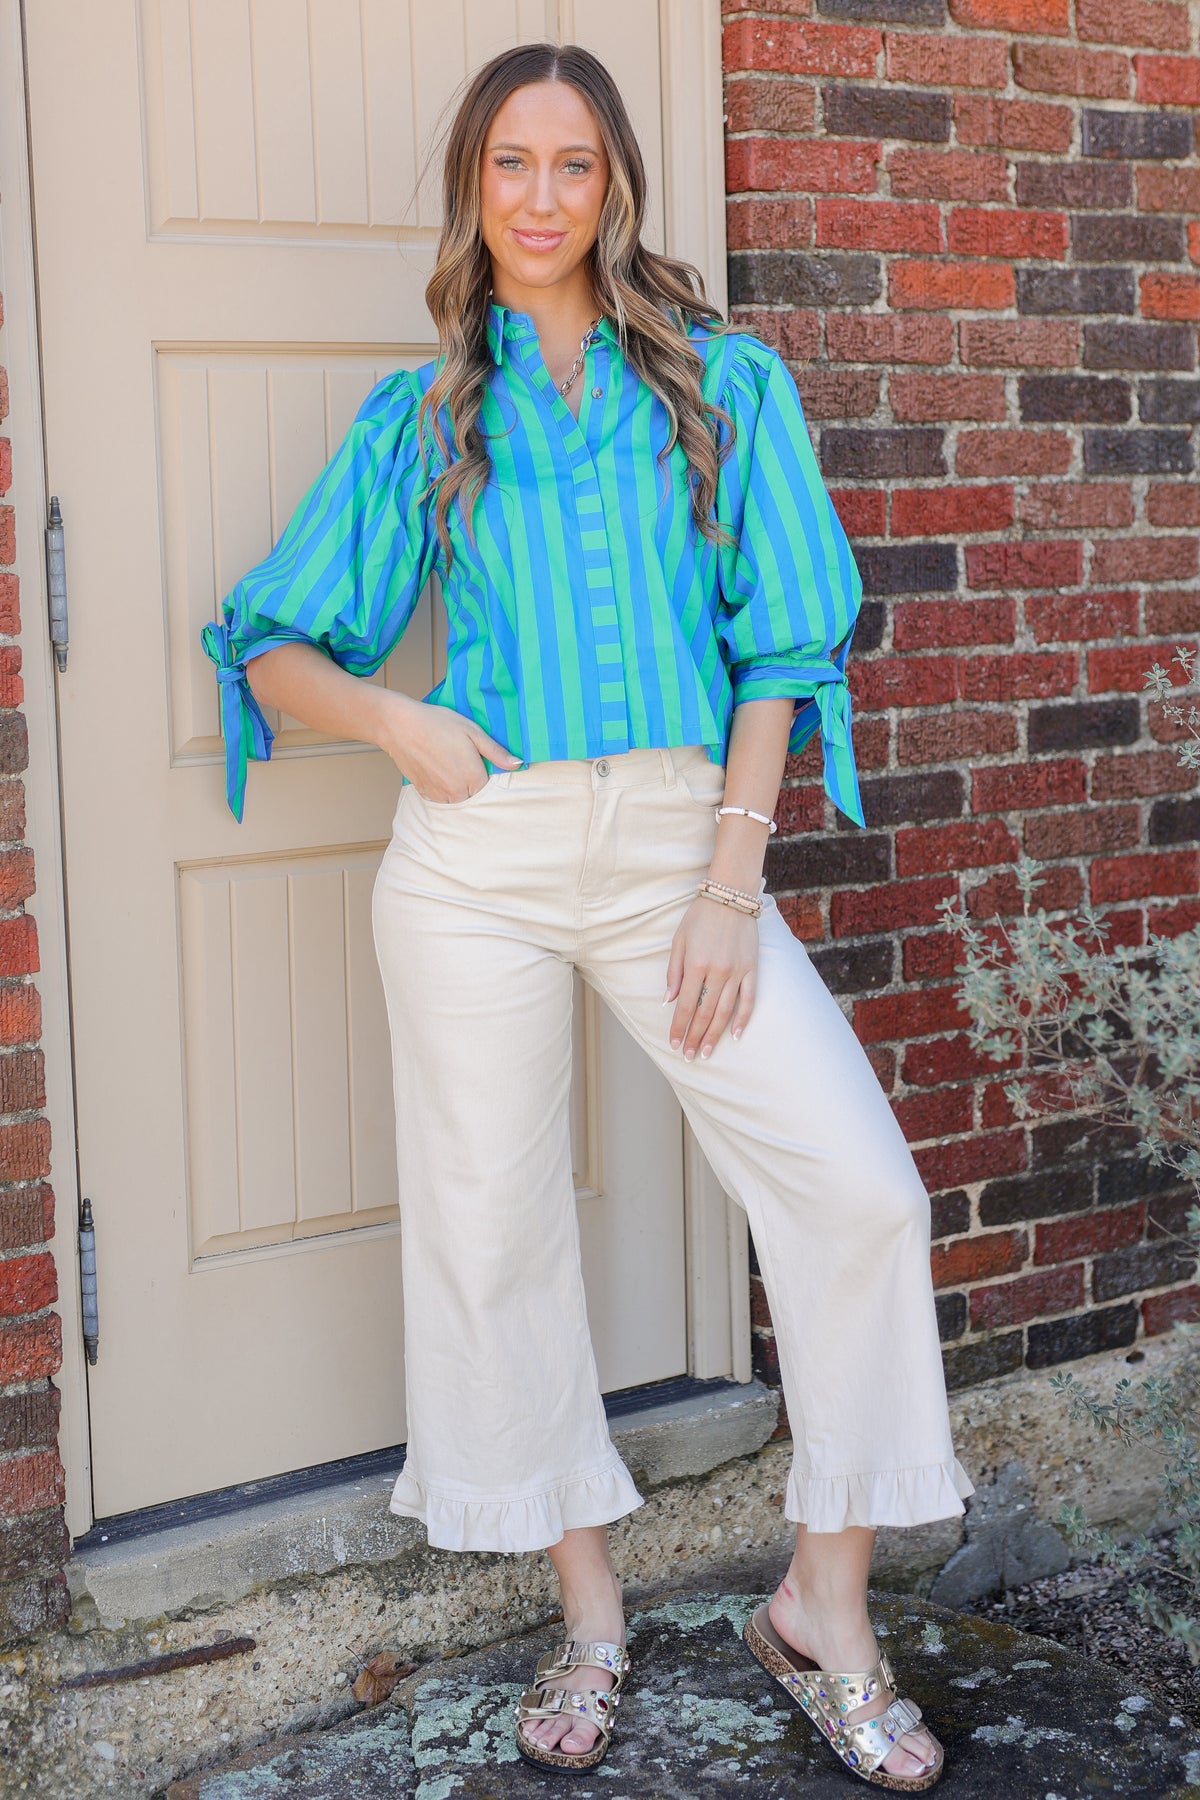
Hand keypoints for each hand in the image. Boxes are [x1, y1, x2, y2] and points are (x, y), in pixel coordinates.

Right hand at [376, 693, 521, 801]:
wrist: (400, 725)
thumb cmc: (437, 724)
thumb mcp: (472, 732)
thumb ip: (496, 752)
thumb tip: (517, 764)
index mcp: (473, 777)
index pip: (490, 788)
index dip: (486, 774)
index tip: (479, 761)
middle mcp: (456, 792)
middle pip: (474, 796)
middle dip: (472, 783)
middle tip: (461, 759)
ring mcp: (439, 795)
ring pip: (457, 800)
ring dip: (458, 788)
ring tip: (448, 763)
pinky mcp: (424, 793)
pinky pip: (441, 798)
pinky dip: (443, 789)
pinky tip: (437, 769)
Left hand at [664, 895, 757, 1059]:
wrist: (730, 896)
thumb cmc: (700, 917)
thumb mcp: (679, 940)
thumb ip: (674, 972)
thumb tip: (668, 1001)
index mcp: (695, 965)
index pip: (685, 1006)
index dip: (679, 1027)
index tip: (674, 1044)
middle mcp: (717, 972)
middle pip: (704, 1013)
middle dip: (695, 1037)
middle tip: (689, 1055)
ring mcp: (737, 972)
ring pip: (725, 1012)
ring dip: (715, 1035)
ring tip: (707, 1052)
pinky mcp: (752, 969)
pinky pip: (748, 999)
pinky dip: (742, 1019)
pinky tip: (735, 1035)